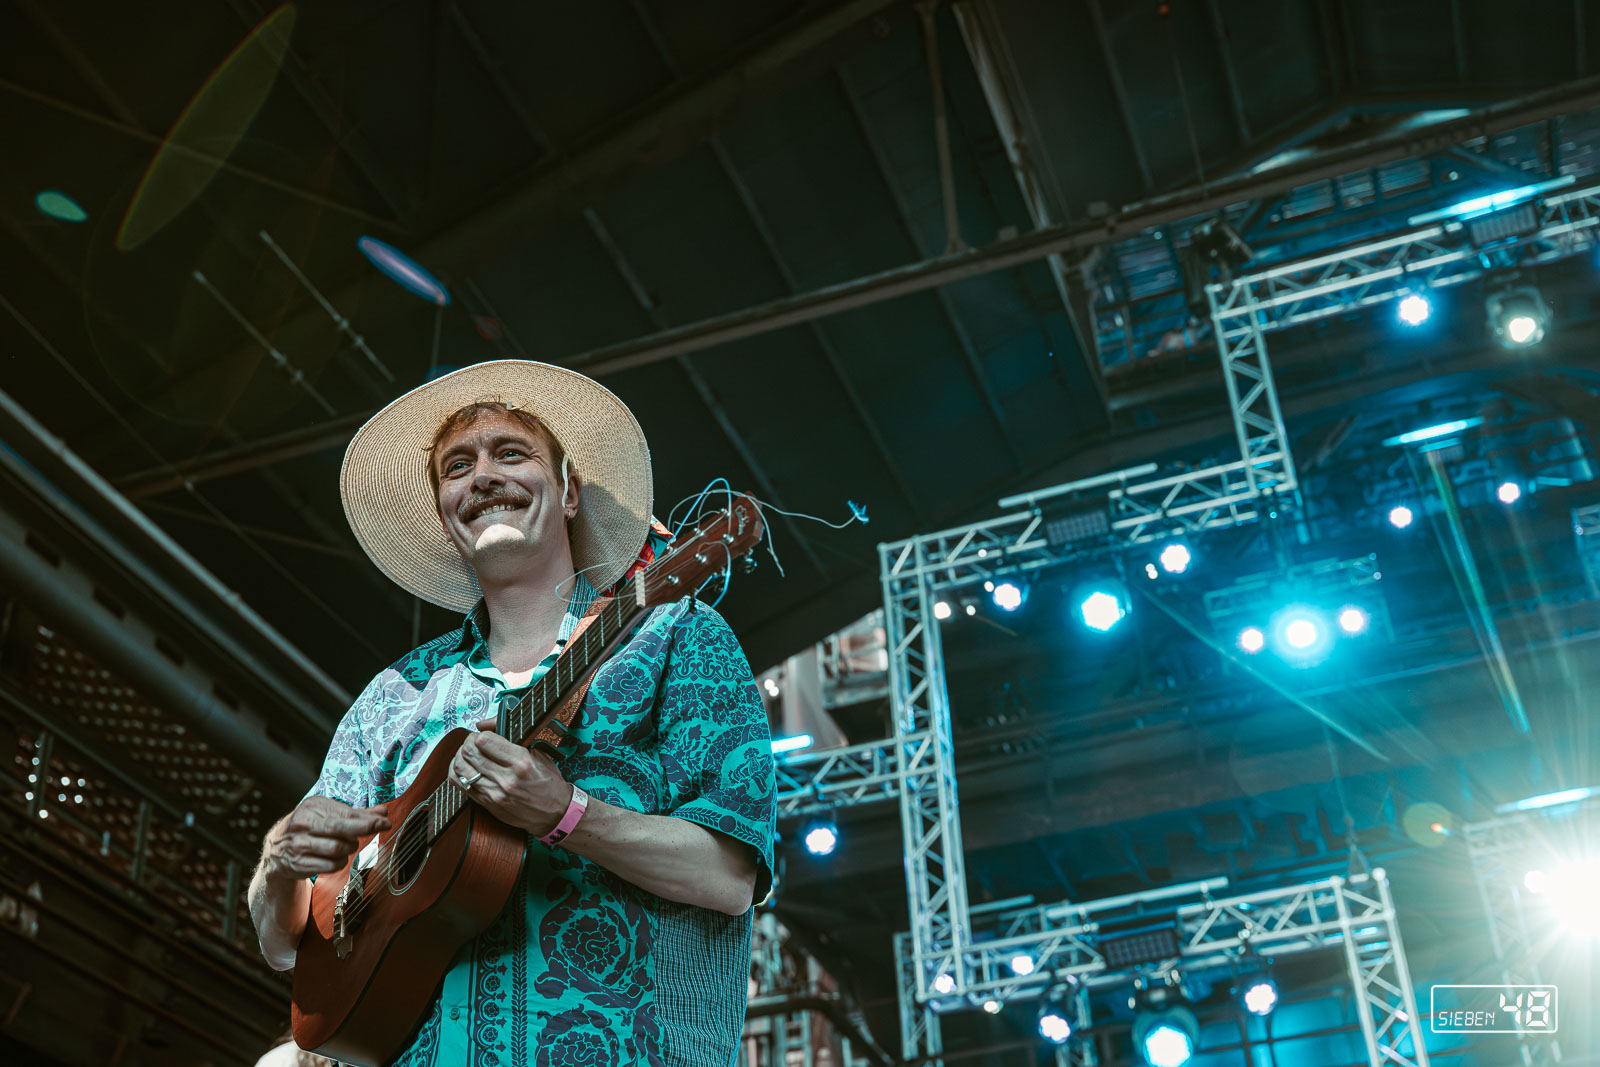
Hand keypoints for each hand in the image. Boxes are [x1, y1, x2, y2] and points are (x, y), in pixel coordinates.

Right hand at [260, 797, 388, 882]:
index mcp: (311, 807)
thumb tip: (383, 811)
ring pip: (337, 849)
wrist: (276, 850)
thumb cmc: (309, 828)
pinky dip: (340, 862)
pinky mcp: (298, 864)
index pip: (344, 813)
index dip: (367, 819)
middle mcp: (302, 824)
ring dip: (350, 848)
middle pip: (339, 829)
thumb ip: (356, 814)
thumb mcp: (328, 814)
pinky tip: (338, 857)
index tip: (385, 821)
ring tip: (348, 845)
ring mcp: (298, 845)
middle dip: (363, 830)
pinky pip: (330, 865)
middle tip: (378, 828)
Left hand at [450, 717, 570, 836]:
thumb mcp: (539, 753)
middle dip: (468, 742)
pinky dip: (456, 772)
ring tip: (467, 754)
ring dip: (460, 756)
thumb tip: (484, 724)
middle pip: (469, 753)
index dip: (480, 734)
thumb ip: (514, 737)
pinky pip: (460, 785)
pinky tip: (463, 767)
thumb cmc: (548, 782)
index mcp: (521, 763)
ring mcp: (494, 794)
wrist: (555, 813)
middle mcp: (506, 779)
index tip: (483, 734)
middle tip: (473, 742)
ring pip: (460, 768)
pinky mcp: (487, 804)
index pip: (485, 741)